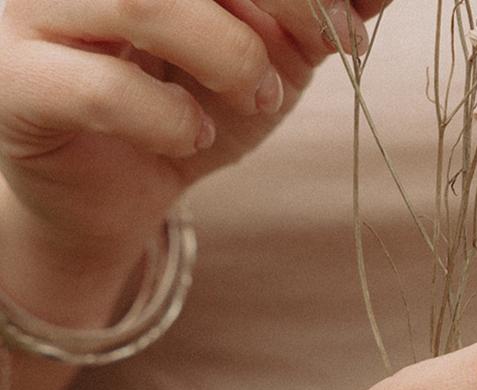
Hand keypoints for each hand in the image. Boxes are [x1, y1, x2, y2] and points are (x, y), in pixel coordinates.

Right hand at [0, 0, 379, 249]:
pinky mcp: (15, 83)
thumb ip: (308, 17)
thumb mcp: (266, 55)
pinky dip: (169, 118)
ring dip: (229, 54)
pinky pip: (102, 88)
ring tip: (256, 96)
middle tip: (326, 46)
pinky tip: (191, 135)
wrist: (120, 192)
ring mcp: (28, 9)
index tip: (349, 24)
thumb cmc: (188, 108)